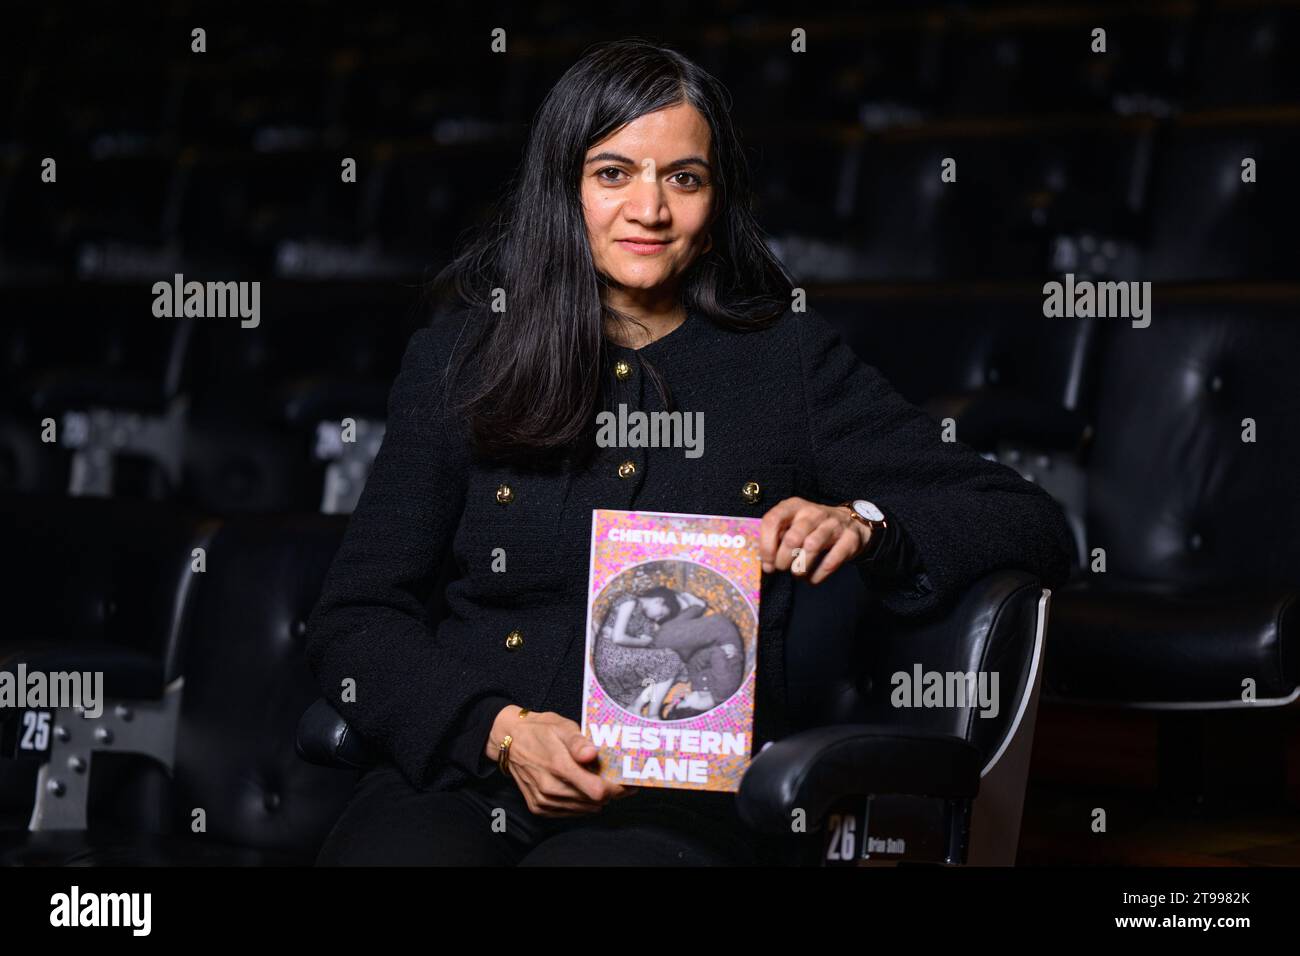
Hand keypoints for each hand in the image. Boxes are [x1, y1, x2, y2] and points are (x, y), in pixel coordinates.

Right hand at [485, 706, 635, 816]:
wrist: (510, 740)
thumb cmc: (540, 730)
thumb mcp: (562, 726)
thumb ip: (579, 741)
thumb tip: (592, 754)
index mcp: (559, 766)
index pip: (598, 791)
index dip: (617, 788)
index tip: (628, 781)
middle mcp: (551, 788)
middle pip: (593, 802)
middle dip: (611, 793)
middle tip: (620, 782)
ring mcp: (543, 800)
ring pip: (582, 810)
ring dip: (596, 800)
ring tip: (603, 785)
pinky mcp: (538, 807)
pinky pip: (568, 813)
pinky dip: (580, 805)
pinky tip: (584, 791)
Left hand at [759, 497, 870, 584]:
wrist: (850, 522)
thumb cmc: (813, 527)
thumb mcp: (793, 524)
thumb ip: (777, 538)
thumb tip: (765, 563)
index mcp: (794, 506)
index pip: (772, 520)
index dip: (766, 545)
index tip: (767, 563)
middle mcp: (813, 512)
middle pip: (792, 538)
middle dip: (782, 560)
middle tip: (782, 569)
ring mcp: (834, 524)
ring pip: (812, 547)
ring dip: (800, 568)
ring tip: (797, 574)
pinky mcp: (850, 539)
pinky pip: (831, 561)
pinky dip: (818, 575)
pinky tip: (812, 579)